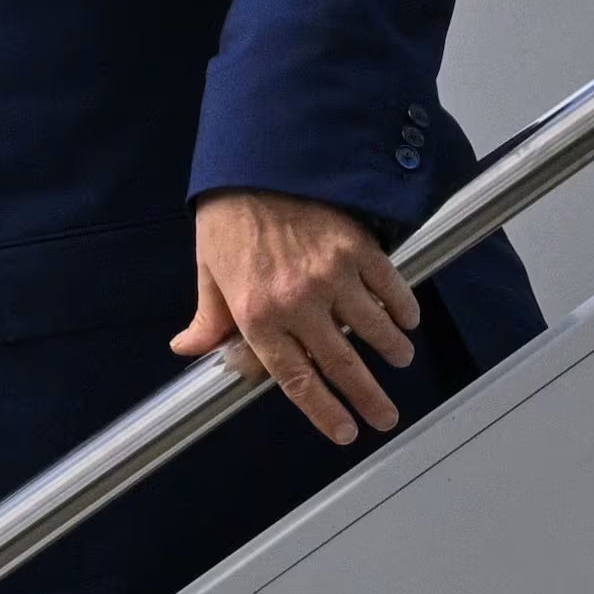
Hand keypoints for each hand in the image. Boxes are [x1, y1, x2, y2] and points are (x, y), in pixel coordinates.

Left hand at [172, 189, 422, 446]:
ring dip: (390, 350)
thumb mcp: (208, 270)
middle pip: (342, 364)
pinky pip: (389, 289)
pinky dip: (402, 309)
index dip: (323, 411)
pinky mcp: (357, 248)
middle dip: (368, 397)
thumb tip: (188, 351)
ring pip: (374, 329)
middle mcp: (297, 301)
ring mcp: (331, 275)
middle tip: (385, 417)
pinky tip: (405, 320)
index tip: (345, 432)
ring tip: (398, 359)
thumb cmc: (228, 218)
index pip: (295, 378)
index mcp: (257, 314)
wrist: (254, 161)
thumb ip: (209, 318)